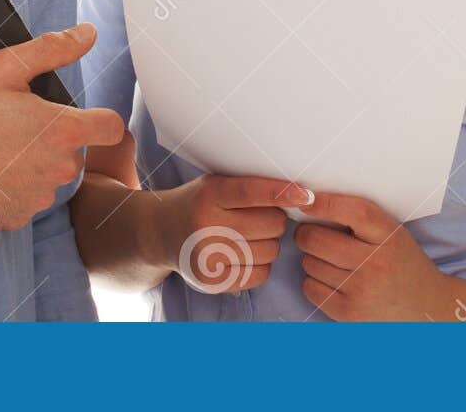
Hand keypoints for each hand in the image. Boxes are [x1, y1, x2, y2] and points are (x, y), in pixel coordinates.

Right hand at [0, 23, 124, 234]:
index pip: (111, 128)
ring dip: (33, 165)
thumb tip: (87, 33)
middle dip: (54, 139)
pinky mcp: (19, 218)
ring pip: (50, 176)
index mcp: (62, 130)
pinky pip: (26, 199)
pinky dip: (13, 188)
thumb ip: (51, 50)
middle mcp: (60, 169)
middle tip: (15, 127)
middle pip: (75, 151)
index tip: (78, 117)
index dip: (99, 119)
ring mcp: (40, 198)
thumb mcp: (2, 69)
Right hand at [156, 175, 312, 293]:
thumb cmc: (198, 203)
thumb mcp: (215, 184)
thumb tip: (299, 196)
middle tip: (262, 217)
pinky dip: (261, 265)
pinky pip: (260, 275)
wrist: (160, 232)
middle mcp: (206, 224)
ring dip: (270, 243)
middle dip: (275, 220)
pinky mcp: (212, 281)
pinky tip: (244, 254)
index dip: (282, 193)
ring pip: (270, 251)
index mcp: (209, 194)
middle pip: (270, 224)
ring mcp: (208, 256)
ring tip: (250, 235)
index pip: (252, 192)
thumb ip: (249, 186)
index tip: (306, 196)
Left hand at [293, 192, 450, 319]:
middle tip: (312, 234)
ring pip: (309, 263)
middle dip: (306, 233)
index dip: (324, 203)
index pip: (353, 212)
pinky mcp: (350, 314)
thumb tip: (311, 203)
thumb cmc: (402, 263)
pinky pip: (310, 288)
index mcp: (389, 237)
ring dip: (312, 258)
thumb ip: (361, 218)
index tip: (307, 201)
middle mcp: (376, 265)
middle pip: (316, 239)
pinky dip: (313, 282)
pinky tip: (332, 281)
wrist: (427, 307)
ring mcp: (362, 292)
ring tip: (331, 261)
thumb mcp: (392, 233)